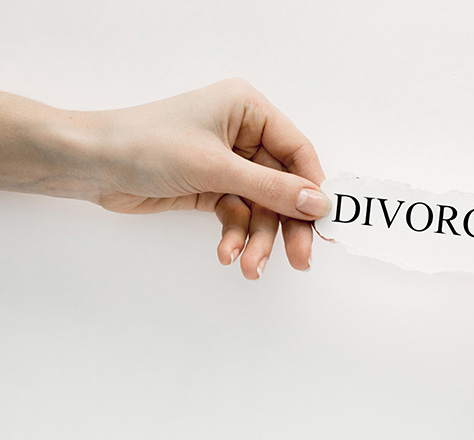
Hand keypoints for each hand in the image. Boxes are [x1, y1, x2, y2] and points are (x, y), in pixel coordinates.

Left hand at [0, 79, 326, 278]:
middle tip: (298, 260)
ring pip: (260, 206)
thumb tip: (320, 204)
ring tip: (250, 267)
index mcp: (249, 110)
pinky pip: (237, 214)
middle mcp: (243, 133)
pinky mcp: (211, 186)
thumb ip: (272, 188)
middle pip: (282, 185)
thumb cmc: (148, 146)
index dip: (311, 189)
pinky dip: (235, 235)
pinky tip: (227, 253)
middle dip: (285, 224)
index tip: (320, 224)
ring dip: (257, 238)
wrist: (89, 163)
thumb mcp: (216, 168)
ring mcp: (227, 162)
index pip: (297, 152)